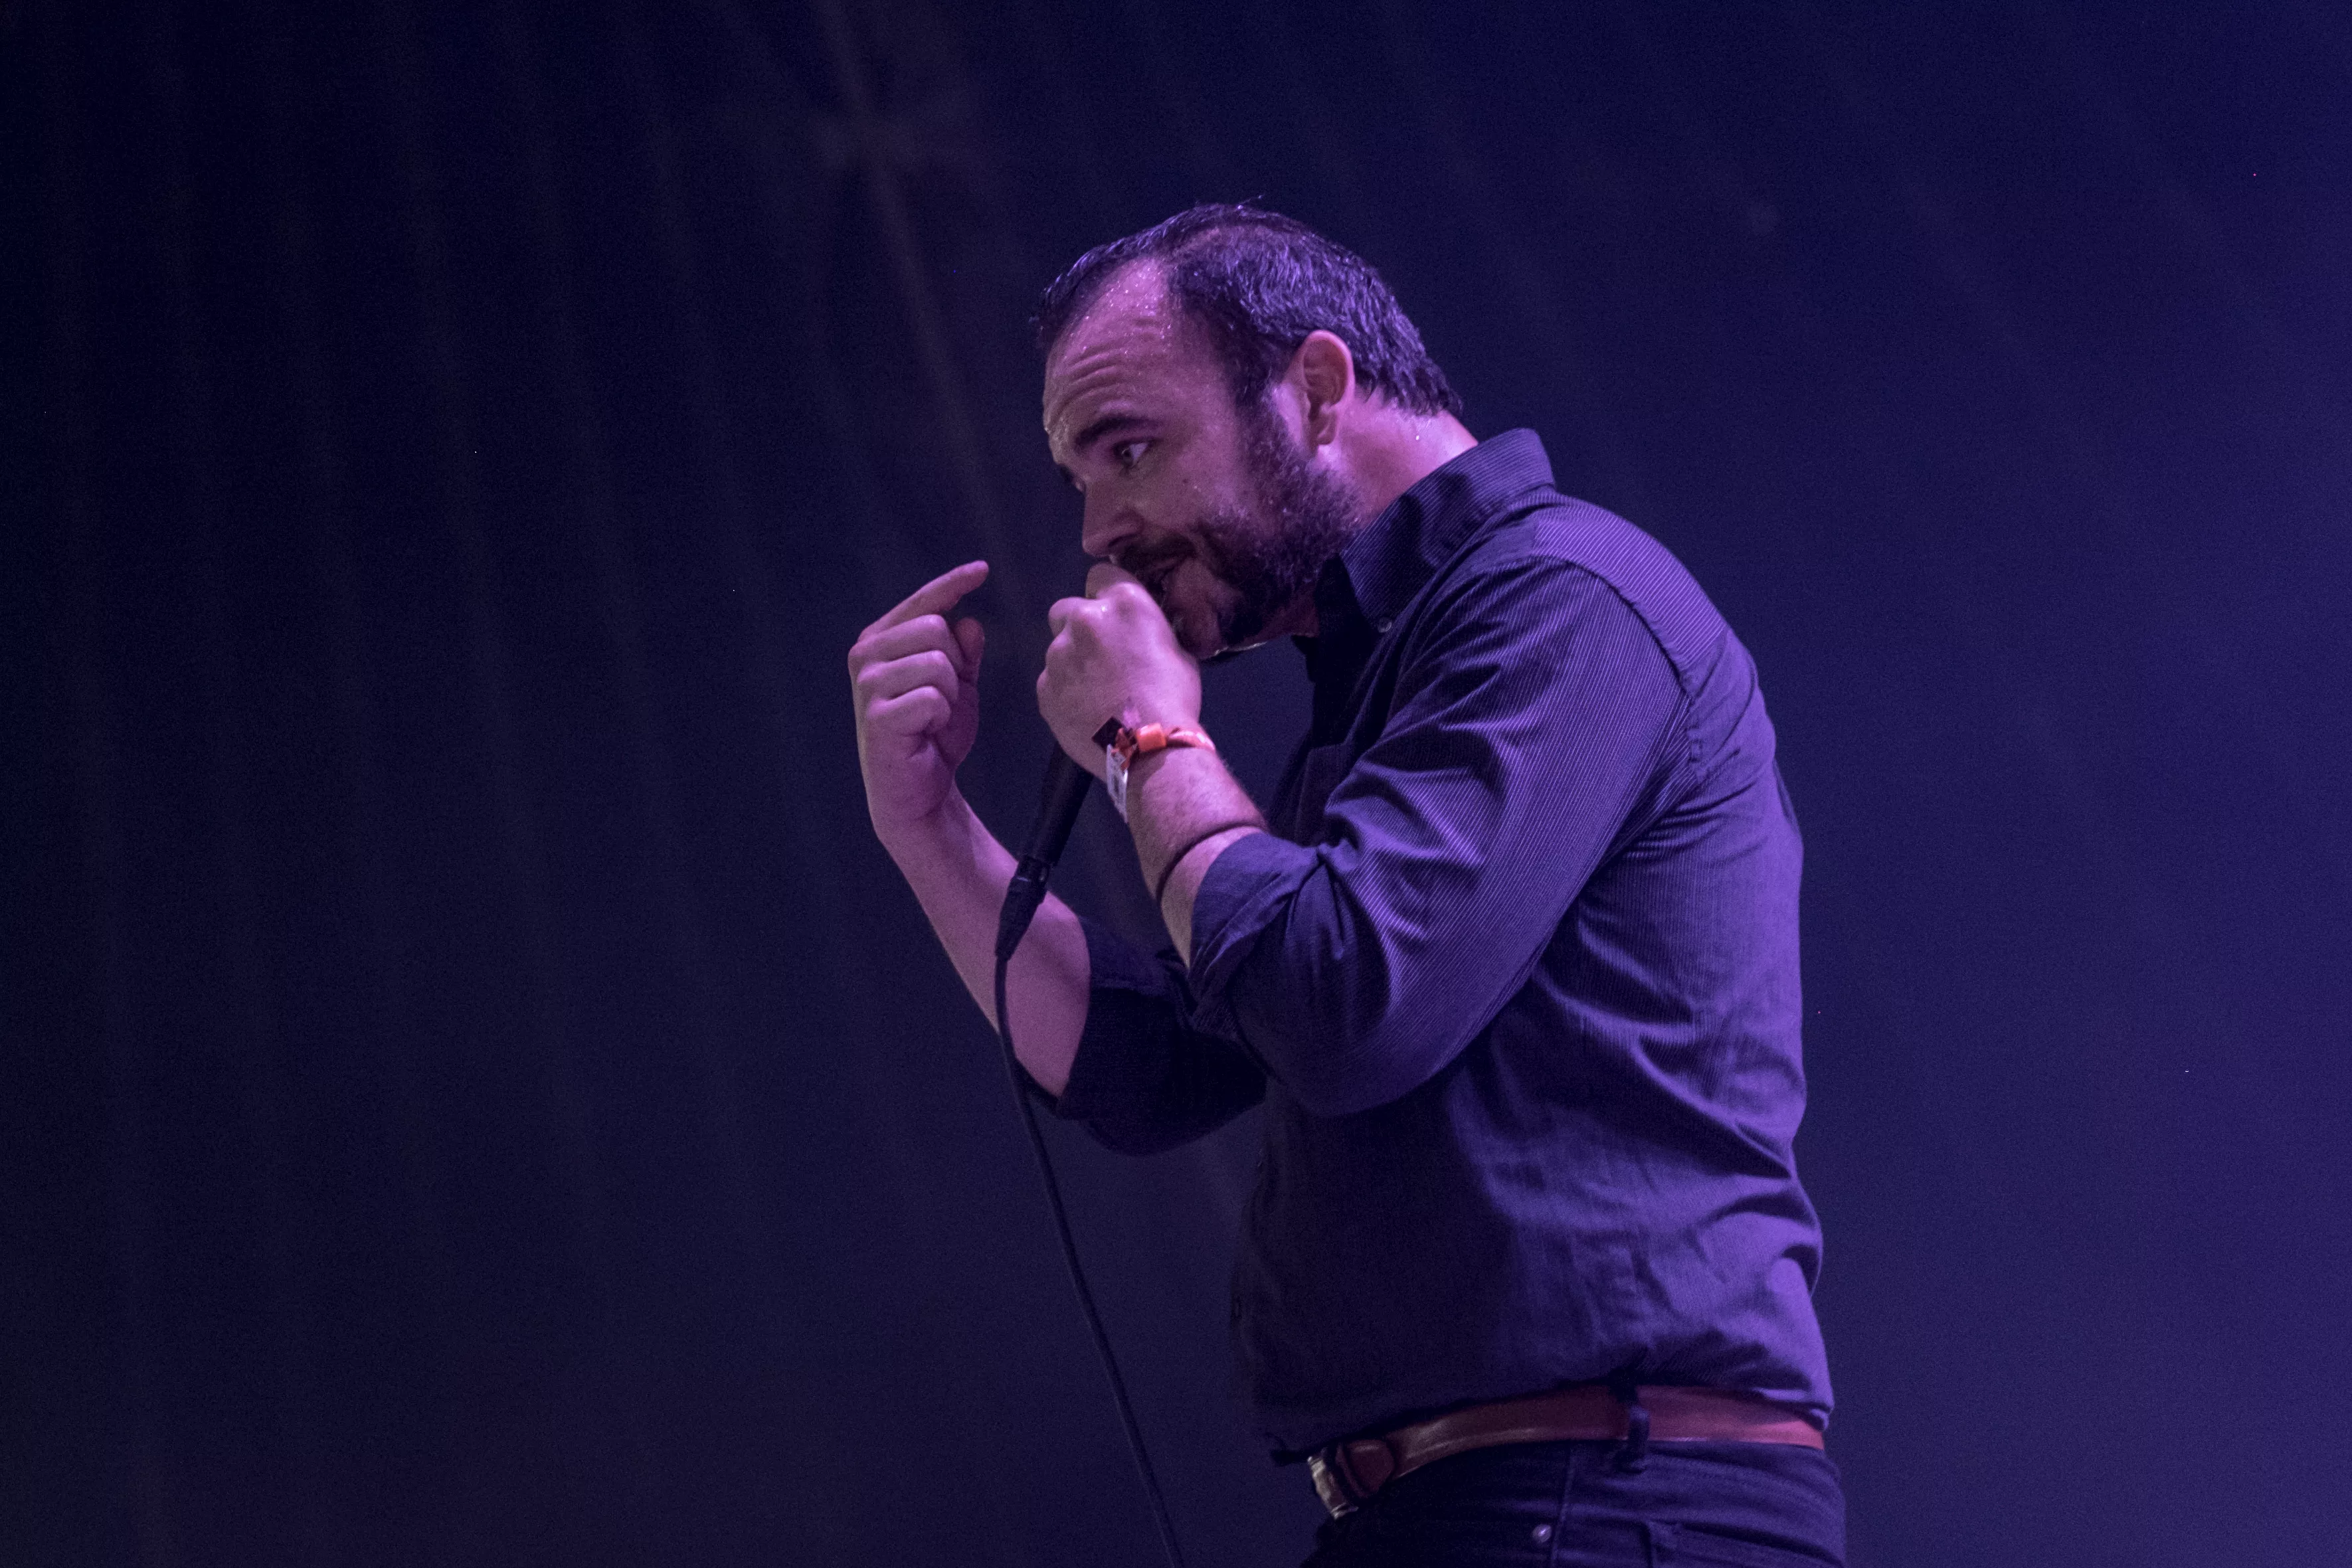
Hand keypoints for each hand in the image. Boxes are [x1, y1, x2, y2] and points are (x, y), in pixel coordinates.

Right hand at [848, 560, 988, 842]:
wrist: (920, 790)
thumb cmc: (935, 735)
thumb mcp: (958, 688)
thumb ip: (963, 654)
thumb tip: (968, 621)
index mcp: (881, 640)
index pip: (923, 603)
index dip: (952, 584)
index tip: (981, 569)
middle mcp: (867, 655)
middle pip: (937, 630)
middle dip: (956, 667)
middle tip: (944, 702)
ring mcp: (868, 684)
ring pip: (938, 662)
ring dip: (951, 695)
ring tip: (934, 719)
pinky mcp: (876, 715)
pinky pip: (933, 697)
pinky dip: (942, 717)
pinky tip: (926, 733)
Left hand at [1038, 562, 1200, 776]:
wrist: (1149, 748)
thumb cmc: (1173, 697)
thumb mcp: (1176, 649)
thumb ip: (1148, 628)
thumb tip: (1138, 628)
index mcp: (1122, 603)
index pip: (1100, 574)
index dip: (1107, 593)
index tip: (1115, 616)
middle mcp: (1083, 620)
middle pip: (1067, 608)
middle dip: (1080, 625)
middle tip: (1101, 654)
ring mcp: (1057, 655)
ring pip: (1058, 648)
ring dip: (1073, 661)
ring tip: (1096, 691)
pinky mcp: (1044, 689)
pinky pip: (1051, 680)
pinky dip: (1064, 690)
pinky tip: (1085, 710)